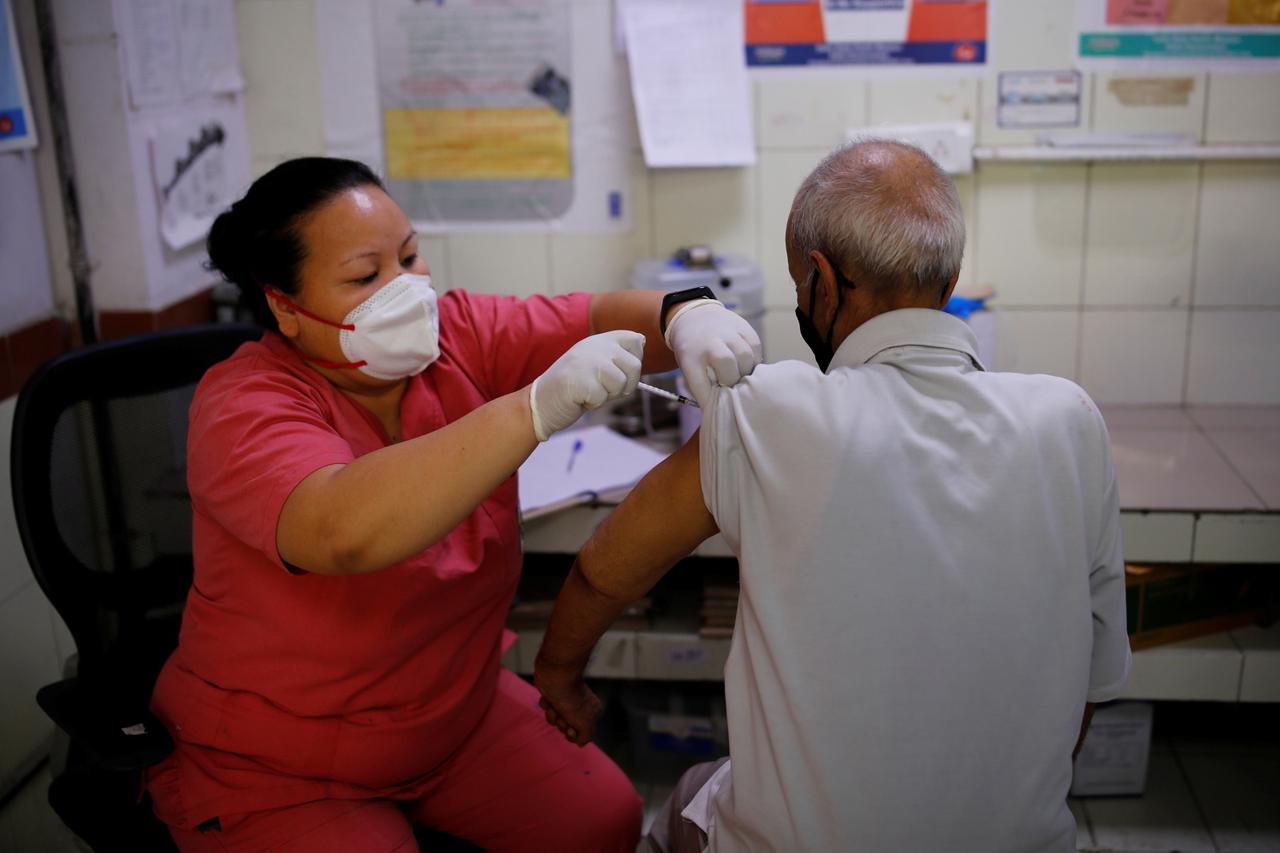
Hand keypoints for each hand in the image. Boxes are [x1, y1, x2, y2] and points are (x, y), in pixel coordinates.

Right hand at [529, 331, 644, 440]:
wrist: (542, 402)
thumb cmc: (574, 387)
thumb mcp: (596, 364)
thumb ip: (617, 355)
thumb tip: (642, 340)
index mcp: (601, 340)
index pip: (636, 340)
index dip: (634, 361)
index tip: (617, 371)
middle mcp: (596, 346)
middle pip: (635, 366)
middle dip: (624, 385)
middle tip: (601, 387)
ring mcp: (587, 362)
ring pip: (621, 384)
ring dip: (607, 395)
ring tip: (589, 391)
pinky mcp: (580, 380)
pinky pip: (603, 398)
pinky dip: (593, 404)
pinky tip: (579, 397)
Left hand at [534, 660, 602, 746]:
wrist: (555, 676)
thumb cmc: (571, 699)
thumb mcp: (584, 722)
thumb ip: (586, 736)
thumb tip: (580, 743)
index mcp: (592, 712)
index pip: (580, 734)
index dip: (572, 733)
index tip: (570, 728)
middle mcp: (580, 707)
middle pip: (566, 727)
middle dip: (560, 722)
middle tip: (562, 713)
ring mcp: (567, 701)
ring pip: (555, 719)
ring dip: (552, 713)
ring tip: (555, 704)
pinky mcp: (554, 695)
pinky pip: (547, 708)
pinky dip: (546, 704)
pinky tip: (549, 697)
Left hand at [665, 302, 761, 405]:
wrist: (696, 317)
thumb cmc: (694, 352)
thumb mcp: (689, 368)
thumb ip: (703, 386)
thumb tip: (723, 408)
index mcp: (689, 356)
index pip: (700, 383)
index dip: (709, 399)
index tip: (716, 409)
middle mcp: (708, 341)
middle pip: (726, 364)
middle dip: (731, 380)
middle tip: (731, 386)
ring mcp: (727, 332)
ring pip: (745, 357)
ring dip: (746, 372)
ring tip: (740, 376)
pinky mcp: (744, 327)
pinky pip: (755, 349)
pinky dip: (754, 360)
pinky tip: (746, 364)